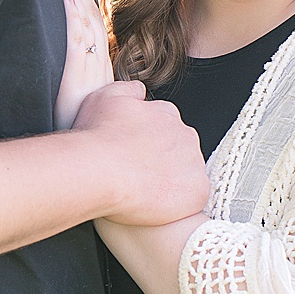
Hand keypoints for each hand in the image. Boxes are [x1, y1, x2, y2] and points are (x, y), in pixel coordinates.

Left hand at [54, 0, 113, 128]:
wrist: (90, 158)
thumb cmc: (82, 135)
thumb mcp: (86, 108)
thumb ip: (87, 92)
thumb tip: (86, 82)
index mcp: (100, 70)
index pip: (94, 26)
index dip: (84, 1)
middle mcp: (99, 64)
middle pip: (91, 16)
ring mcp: (90, 68)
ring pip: (85, 20)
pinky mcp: (78, 74)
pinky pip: (76, 37)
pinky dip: (73, 13)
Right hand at [73, 81, 209, 225]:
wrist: (98, 170)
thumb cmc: (97, 137)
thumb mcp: (104, 97)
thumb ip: (127, 89)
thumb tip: (139, 90)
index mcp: (166, 114)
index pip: (164, 126)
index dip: (147, 141)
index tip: (133, 151)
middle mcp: (185, 135)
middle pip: (178, 149)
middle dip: (160, 160)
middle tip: (135, 172)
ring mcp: (194, 164)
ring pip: (185, 174)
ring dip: (169, 181)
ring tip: (141, 191)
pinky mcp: (197, 192)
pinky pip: (192, 198)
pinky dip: (177, 203)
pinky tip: (153, 204)